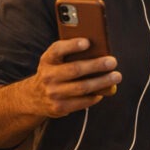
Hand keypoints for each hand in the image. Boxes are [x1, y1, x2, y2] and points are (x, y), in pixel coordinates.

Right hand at [0, 38, 121, 148]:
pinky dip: (95, 96)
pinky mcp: (59, 108)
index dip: (72, 45)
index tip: (87, 42)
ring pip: (82, 87)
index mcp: (47, 60)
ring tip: (116, 76)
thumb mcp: (55, 61)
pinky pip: (82, 102)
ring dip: (102, 82)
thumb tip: (99, 52)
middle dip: (96, 65)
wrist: (34, 97)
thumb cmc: (53, 72)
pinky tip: (103, 91)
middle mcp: (47, 76)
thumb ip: (70, 55)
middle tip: (112, 61)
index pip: (57, 49)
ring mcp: (52, 93)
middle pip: (75, 69)